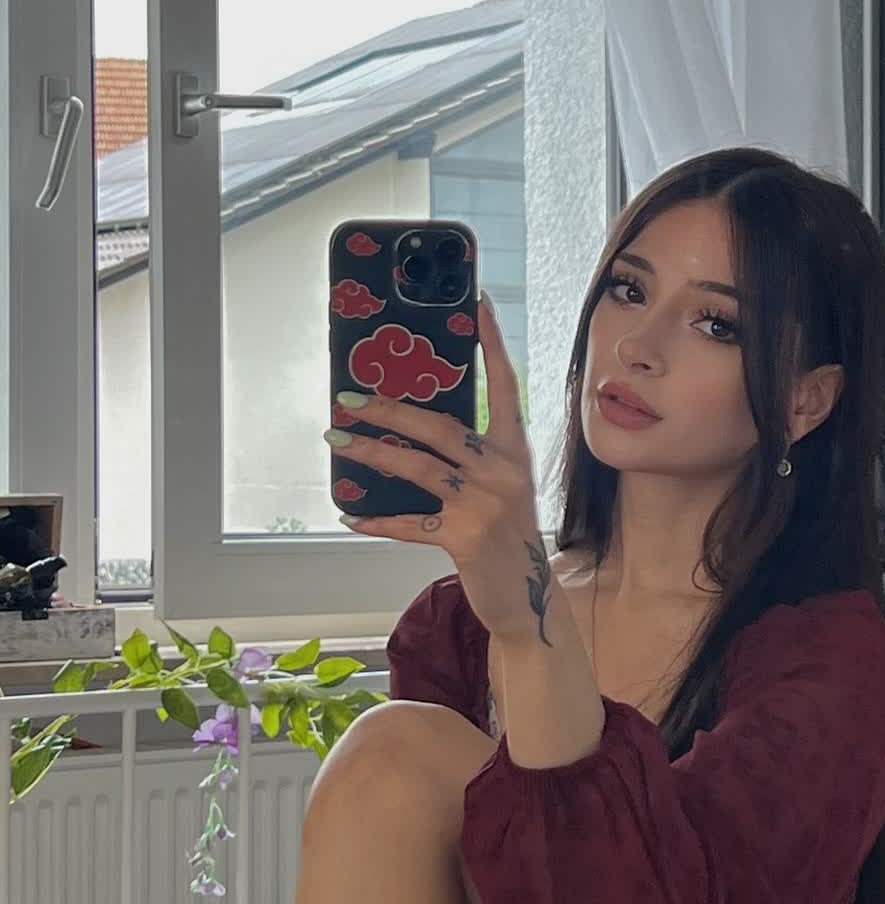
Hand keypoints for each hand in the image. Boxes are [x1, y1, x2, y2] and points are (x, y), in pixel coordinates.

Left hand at [325, 295, 550, 641]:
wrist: (527, 599)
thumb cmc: (506, 535)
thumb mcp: (501, 487)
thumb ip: (471, 457)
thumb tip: (408, 427)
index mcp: (515, 450)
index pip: (505, 386)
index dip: (491, 344)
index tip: (477, 304)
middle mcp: (505, 471)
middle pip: (442, 425)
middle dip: (391, 408)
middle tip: (350, 397)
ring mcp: (486, 505)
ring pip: (418, 466)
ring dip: (371, 452)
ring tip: (338, 438)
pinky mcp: (466, 538)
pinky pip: (408, 522)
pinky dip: (376, 520)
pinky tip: (350, 515)